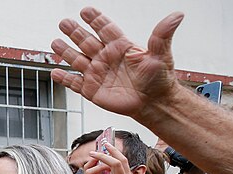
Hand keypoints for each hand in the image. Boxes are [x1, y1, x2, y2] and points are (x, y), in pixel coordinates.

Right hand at [50, 8, 182, 118]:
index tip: (86, 11)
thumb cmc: (158, 79)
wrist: (153, 103)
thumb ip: (162, 35)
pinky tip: (56, 72)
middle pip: (87, 41)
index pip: (105, 29)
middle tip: (65, 22)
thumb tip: (176, 16)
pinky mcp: (92, 90)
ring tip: (55, 42)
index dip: (96, 20)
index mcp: (120, 47)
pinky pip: (74, 83)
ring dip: (66, 52)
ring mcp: (97, 74)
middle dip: (75, 32)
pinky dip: (64, 79)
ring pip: (77, 60)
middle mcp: (106, 58)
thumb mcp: (160, 54)